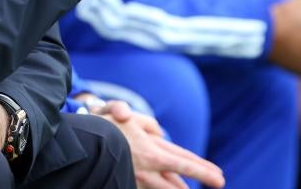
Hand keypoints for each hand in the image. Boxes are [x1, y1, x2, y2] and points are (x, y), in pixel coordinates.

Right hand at [93, 101, 224, 188]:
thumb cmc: (106, 126)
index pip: (185, 162)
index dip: (203, 171)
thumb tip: (158, 134)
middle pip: (179, 180)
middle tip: (218, 182)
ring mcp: (138, 179)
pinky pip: (149, 188)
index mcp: (153, 152)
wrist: (81, 145)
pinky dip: (161, 187)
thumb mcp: (130, 117)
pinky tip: (166, 186)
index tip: (219, 177)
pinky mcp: (127, 183)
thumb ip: (149, 126)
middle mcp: (148, 169)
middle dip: (200, 180)